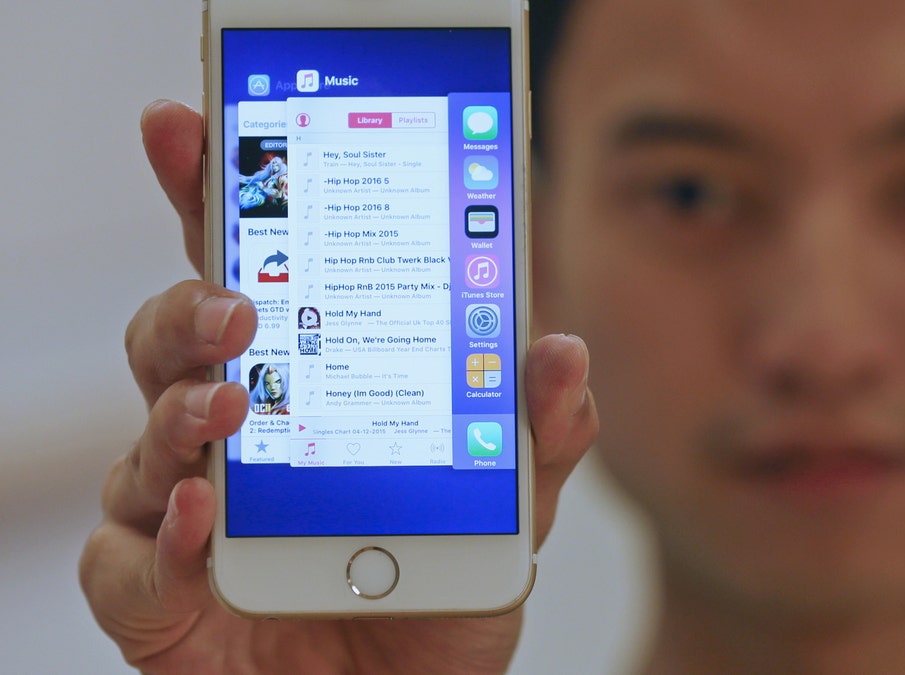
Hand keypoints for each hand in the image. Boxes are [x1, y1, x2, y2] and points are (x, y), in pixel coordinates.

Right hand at [79, 100, 597, 673]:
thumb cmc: (437, 596)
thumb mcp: (506, 512)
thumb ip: (532, 439)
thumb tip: (560, 352)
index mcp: (306, 388)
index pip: (253, 277)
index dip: (215, 198)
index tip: (193, 125)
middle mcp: (235, 437)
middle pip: (179, 339)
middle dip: (194, 305)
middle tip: (239, 301)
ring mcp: (189, 512)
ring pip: (145, 435)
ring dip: (179, 410)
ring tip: (230, 405)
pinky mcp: (160, 597)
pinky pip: (128, 560)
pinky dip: (162, 539)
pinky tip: (206, 519)